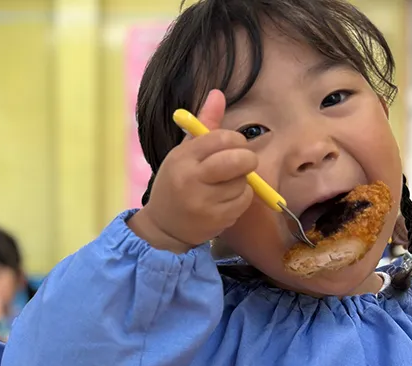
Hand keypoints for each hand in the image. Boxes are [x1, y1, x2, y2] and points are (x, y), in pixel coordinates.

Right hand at [131, 88, 257, 252]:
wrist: (163, 226)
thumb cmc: (176, 183)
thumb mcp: (184, 152)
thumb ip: (204, 125)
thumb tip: (218, 93)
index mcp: (183, 157)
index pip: (220, 138)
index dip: (235, 139)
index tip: (235, 144)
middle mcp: (191, 179)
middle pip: (237, 160)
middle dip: (247, 158)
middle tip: (245, 161)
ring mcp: (204, 202)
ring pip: (242, 182)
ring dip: (242, 181)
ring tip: (227, 184)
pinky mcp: (215, 220)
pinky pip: (243, 201)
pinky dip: (241, 198)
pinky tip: (227, 199)